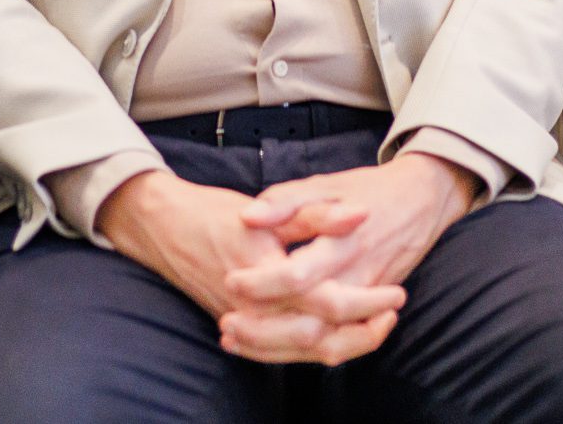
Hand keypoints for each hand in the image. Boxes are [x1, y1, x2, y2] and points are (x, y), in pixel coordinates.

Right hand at [97, 172, 399, 365]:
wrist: (166, 228)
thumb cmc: (218, 213)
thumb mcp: (272, 207)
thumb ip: (318, 215)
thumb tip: (360, 215)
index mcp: (270, 276)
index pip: (329, 304)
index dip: (368, 302)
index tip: (396, 294)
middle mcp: (258, 310)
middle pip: (321, 339)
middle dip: (363, 332)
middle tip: (393, 313)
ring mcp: (247, 324)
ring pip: (303, 353)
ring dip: (344, 345)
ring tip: (373, 328)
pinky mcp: (241, 328)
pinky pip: (281, 355)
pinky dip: (312, 353)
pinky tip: (334, 340)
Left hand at [215, 154, 473, 363]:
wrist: (424, 199)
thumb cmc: (369, 189)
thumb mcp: (327, 183)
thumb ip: (286, 200)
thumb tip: (248, 217)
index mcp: (343, 242)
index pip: (300, 276)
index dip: (262, 283)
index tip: (230, 281)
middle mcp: (358, 278)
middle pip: (312, 323)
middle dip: (265, 332)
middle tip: (225, 323)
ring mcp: (367, 300)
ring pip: (325, 343)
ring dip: (278, 349)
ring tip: (235, 340)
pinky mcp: (371, 311)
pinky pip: (339, 344)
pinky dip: (301, 351)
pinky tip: (267, 346)